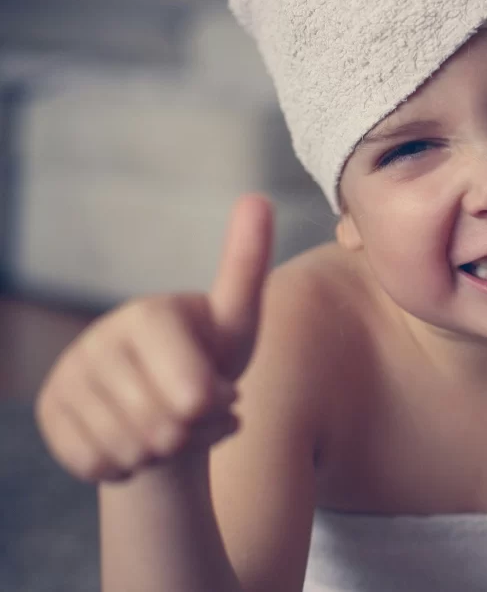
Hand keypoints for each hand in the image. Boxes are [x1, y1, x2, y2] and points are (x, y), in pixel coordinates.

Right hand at [35, 195, 274, 482]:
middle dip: (191, 432)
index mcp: (148, 314)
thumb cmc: (211, 360)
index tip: (215, 395)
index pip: (187, 385)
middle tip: (194, 411)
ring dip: (164, 452)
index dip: (207, 401)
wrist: (166, 406)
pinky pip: (98, 463)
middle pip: (161, 424)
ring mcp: (68, 376)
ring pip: (130, 448)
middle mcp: (99, 339)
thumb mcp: (238, 322)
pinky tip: (137, 442)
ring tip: (170, 426)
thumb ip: (246, 267)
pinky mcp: (50, 414)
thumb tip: (257, 197)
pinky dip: (130, 466)